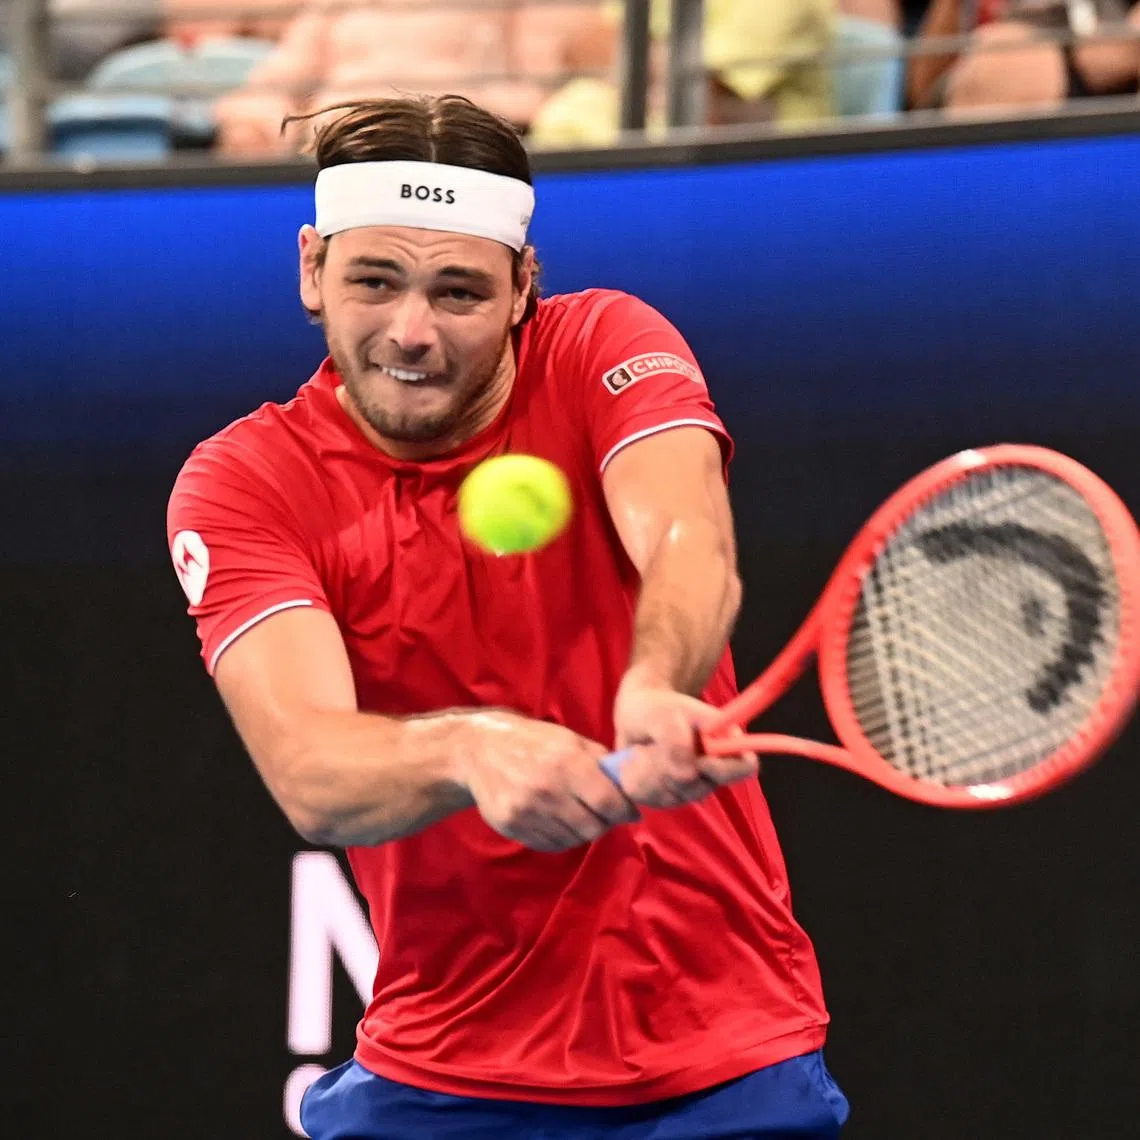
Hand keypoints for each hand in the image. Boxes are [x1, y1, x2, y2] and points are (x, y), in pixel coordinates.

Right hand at [457, 711, 638, 852]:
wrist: (479, 750)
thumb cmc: (532, 741)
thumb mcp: (569, 739)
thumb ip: (600, 761)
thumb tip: (630, 785)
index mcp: (568, 762)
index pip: (609, 802)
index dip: (625, 811)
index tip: (629, 811)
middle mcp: (548, 789)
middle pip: (593, 826)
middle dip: (604, 823)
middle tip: (603, 814)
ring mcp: (528, 811)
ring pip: (573, 839)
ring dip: (582, 830)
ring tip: (578, 814)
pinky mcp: (512, 826)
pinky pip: (550, 845)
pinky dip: (561, 837)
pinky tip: (558, 821)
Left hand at [611, 667, 758, 808]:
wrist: (634, 712)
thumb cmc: (656, 707)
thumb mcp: (663, 715)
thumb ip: (676, 742)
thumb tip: (686, 777)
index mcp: (725, 742)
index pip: (745, 767)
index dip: (724, 770)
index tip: (700, 761)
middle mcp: (713, 769)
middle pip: (699, 789)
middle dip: (668, 769)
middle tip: (653, 745)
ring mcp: (691, 786)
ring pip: (672, 797)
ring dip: (649, 773)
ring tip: (641, 749)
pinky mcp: (668, 795)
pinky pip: (653, 800)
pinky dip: (638, 780)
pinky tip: (634, 762)